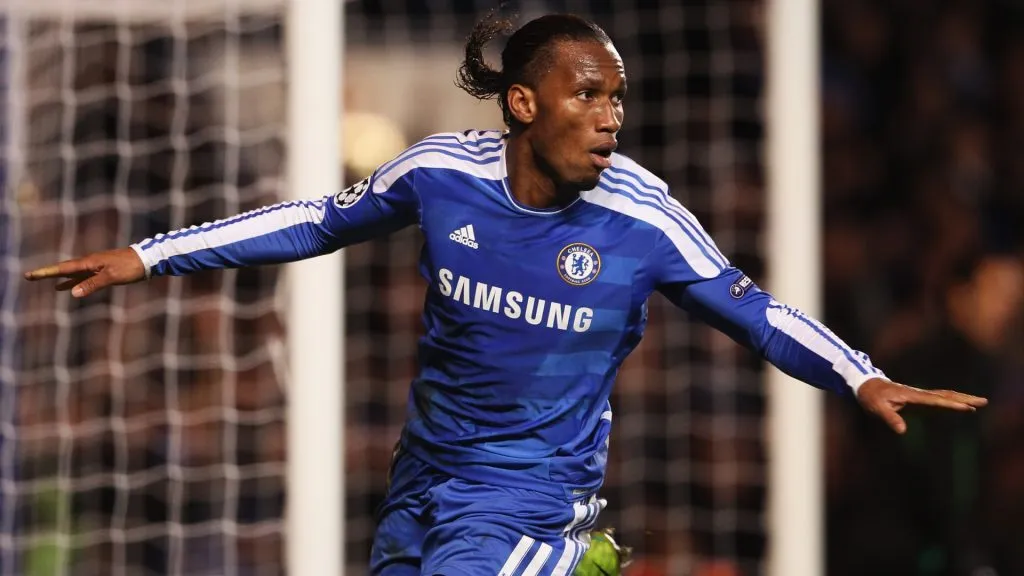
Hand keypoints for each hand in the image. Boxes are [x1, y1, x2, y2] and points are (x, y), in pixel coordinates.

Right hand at [24, 247, 145, 297]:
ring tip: (44, 281)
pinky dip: (72, 281)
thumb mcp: (112, 277)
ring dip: (58, 277)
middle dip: (47, 273)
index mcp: (89, 262)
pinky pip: (82, 276)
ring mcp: (96, 266)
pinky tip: (67, 287)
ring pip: (72, 273)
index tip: (30, 274)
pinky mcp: (102, 270)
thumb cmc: (130, 267)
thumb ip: (92, 284)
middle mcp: (90, 262)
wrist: (147, 259)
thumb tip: (72, 292)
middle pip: (64, 269)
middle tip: (29, 276)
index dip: (46, 272)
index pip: (63, 269)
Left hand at [856, 377, 987, 433]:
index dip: (951, 405)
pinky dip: (952, 403)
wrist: (867, 386)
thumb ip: (890, 418)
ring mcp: (920, 396)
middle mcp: (919, 394)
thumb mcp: (877, 408)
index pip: (935, 401)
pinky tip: (962, 406)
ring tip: (980, 403)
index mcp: (912, 396)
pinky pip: (939, 401)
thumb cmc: (871, 397)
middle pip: (946, 396)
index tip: (967, 407)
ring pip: (945, 396)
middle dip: (965, 398)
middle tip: (984, 401)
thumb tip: (902, 431)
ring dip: (962, 399)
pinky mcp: (919, 400)